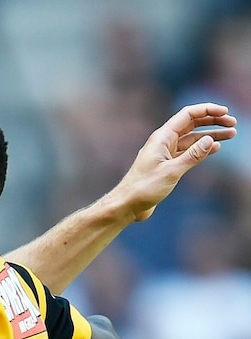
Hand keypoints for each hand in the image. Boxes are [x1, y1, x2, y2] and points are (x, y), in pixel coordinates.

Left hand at [111, 102, 236, 221]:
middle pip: (192, 124)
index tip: (225, 112)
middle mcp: (163, 142)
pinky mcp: (166, 165)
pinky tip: (214, 149)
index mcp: (162, 138)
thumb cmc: (143, 189)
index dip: (207, 110)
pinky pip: (187, 152)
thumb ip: (192, 156)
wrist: (126, 205)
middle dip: (213, 121)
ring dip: (210, 136)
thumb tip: (210, 140)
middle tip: (232, 124)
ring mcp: (165, 153)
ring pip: (191, 139)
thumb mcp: (171, 172)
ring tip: (230, 135)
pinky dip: (201, 149)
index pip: (188, 115)